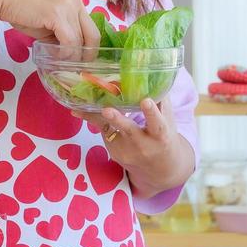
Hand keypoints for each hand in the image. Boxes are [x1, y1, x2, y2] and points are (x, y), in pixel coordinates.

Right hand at [0, 0, 99, 53]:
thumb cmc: (20, 8)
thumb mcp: (47, 20)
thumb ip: (61, 32)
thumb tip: (70, 51)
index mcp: (75, 0)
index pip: (91, 28)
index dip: (89, 47)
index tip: (81, 60)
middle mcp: (76, 1)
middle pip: (93, 35)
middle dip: (87, 55)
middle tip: (77, 68)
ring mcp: (68, 7)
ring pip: (80, 41)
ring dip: (71, 56)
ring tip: (58, 61)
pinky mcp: (57, 15)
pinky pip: (69, 41)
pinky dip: (64, 52)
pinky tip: (53, 54)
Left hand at [76, 98, 193, 197]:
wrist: (160, 170)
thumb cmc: (164, 138)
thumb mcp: (168, 123)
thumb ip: (162, 103)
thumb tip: (155, 76)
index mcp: (160, 136)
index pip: (158, 124)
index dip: (152, 113)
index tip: (146, 100)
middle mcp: (143, 145)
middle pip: (130, 131)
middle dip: (118, 120)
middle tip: (106, 110)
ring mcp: (127, 151)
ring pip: (109, 131)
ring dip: (95, 118)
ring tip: (78, 109)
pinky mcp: (115, 153)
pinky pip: (104, 132)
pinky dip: (95, 120)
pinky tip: (81, 111)